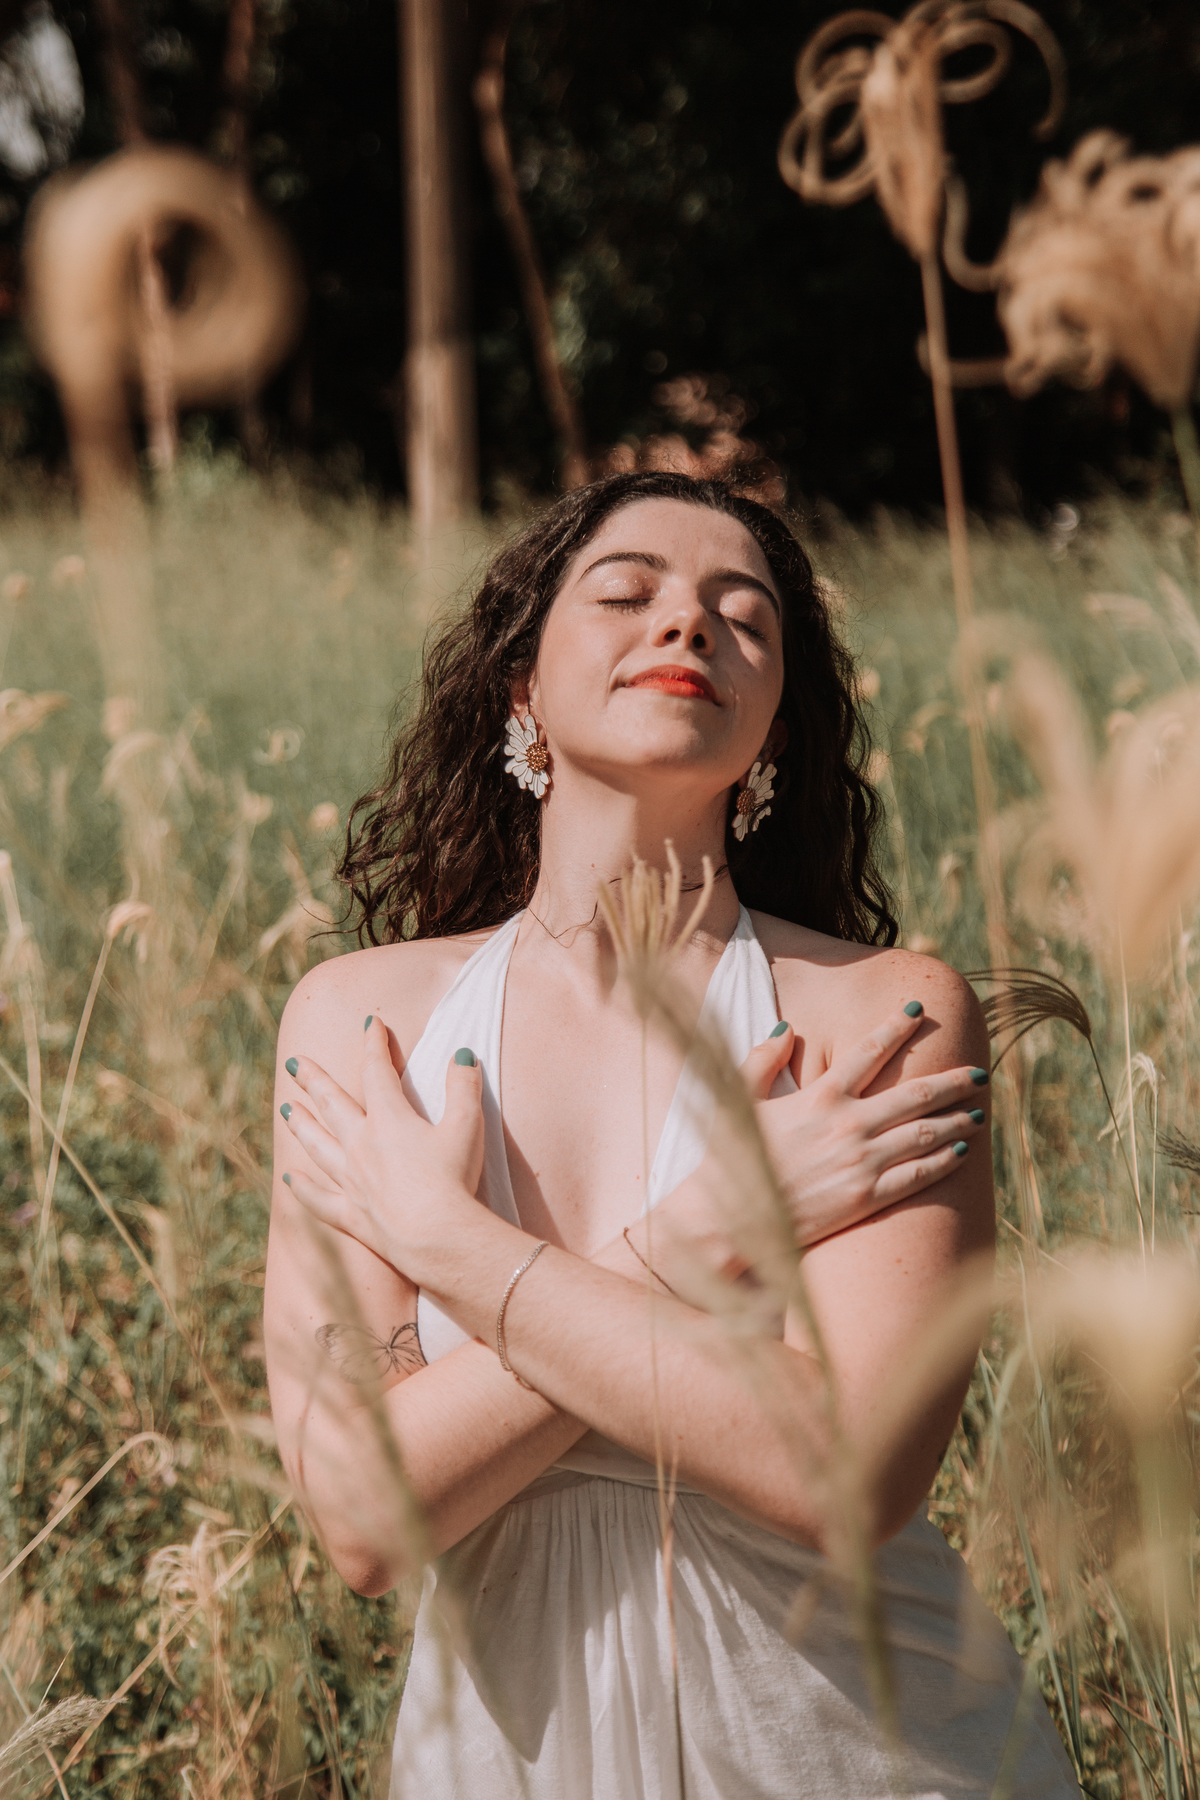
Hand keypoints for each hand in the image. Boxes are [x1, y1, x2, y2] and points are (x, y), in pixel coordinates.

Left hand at [278, 1017, 485, 1270]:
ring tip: (286, 1110)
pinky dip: (303, 1189)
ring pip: (317, 1146)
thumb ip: (462, 1087)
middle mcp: (360, 1145)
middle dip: (313, 1080)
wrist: (436, 1237)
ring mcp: (351, 1181)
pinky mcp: (351, 1214)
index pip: (376, 1071)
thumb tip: (462, 1053)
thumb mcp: (467, 1125)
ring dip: (302, 1125)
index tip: (369, 1022)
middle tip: (292, 1062)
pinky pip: (320, 1199)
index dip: (374, 1043)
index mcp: (388, 1119)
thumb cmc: (454, 1179)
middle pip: (331, 1104)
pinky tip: (290, 1180)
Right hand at [748, 1003, 987, 1246]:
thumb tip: (786, 1028)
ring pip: (924, 1133)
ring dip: (957, 1119)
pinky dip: (944, 1160)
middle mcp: (846, 1124)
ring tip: (980, 1110)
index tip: (919, 1009)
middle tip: (978, 1072)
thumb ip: (761, 1059)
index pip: (868, 1051)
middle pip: (913, 1094)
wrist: (730, 1217)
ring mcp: (860, 1162)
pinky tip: (963, 1151)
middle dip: (952, 1081)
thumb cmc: (732, 1157)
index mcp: (818, 1096)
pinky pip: (917, 1174)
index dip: (897, 1026)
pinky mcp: (866, 1197)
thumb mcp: (740, 1099)